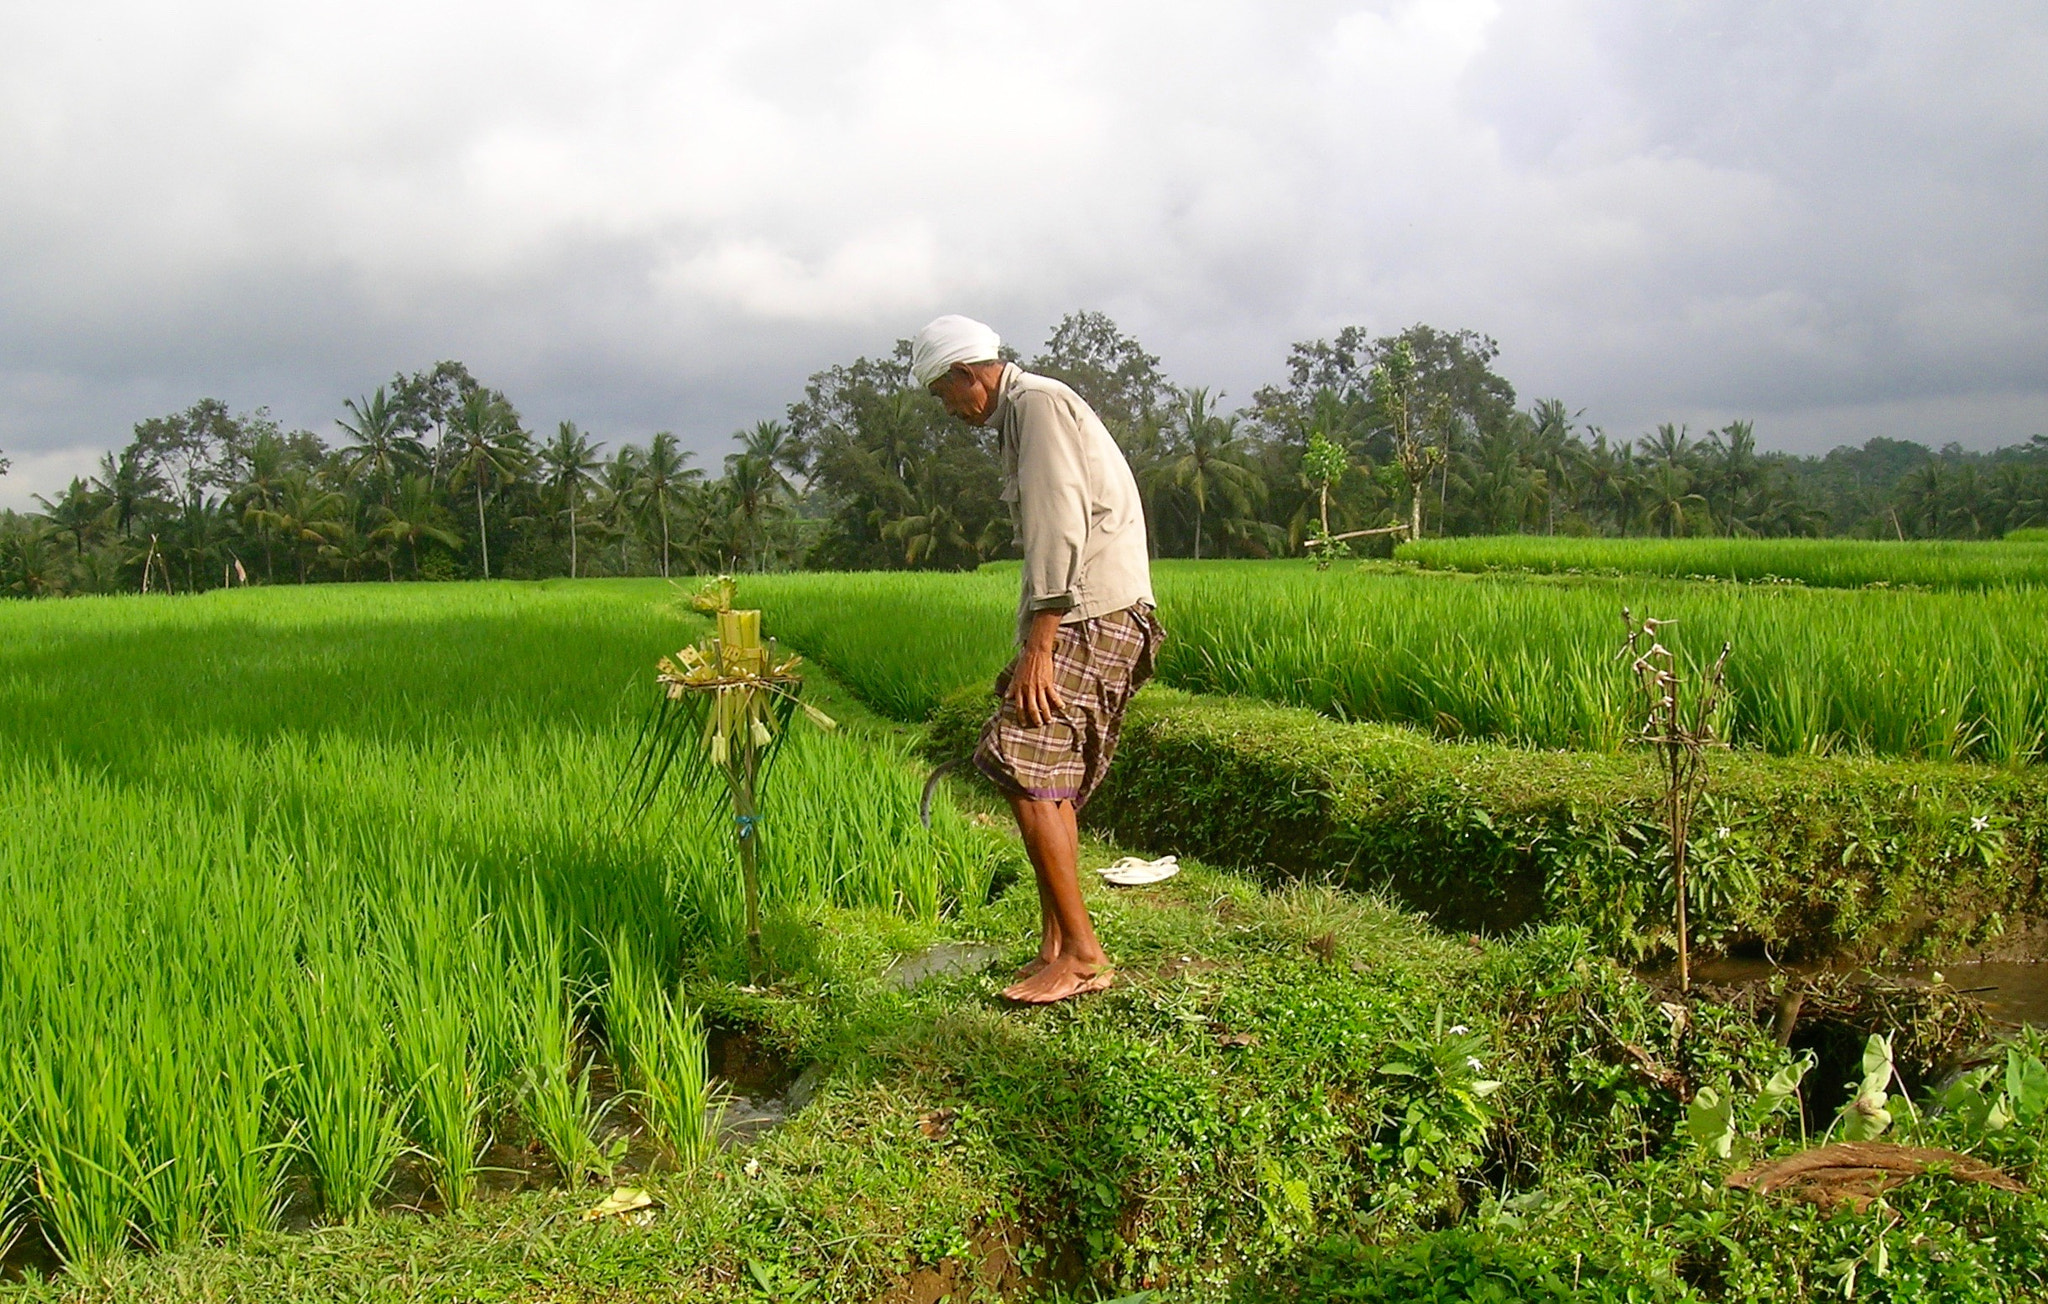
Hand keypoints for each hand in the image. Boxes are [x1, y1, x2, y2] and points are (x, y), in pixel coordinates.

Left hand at [1009, 612, 1066, 726]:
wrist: (1035, 651)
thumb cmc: (1024, 662)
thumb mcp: (1015, 675)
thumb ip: (1011, 687)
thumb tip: (1006, 697)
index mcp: (1019, 688)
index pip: (1019, 706)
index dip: (1021, 717)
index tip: (1023, 724)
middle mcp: (1028, 689)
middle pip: (1031, 709)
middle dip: (1035, 719)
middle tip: (1038, 725)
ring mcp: (1038, 687)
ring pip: (1042, 705)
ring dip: (1046, 715)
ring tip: (1049, 721)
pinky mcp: (1047, 683)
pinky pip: (1053, 696)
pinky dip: (1058, 702)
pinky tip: (1062, 707)